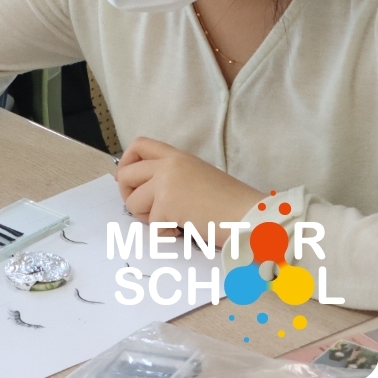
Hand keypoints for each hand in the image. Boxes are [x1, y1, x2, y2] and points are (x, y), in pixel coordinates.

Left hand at [116, 137, 263, 230]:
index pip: (139, 144)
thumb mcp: (198, 177)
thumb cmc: (230, 203)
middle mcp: (168, 165)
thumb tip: (141, 187)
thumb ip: (171, 175)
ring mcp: (166, 183)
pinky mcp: (167, 204)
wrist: (251, 217)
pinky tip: (183, 231)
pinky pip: (151, 223)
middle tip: (147, 210)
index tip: (130, 180)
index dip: (126, 162)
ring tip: (171, 221)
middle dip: (129, 195)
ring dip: (147, 217)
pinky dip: (164, 232)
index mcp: (177, 156)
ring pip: (132, 202)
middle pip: (125, 174)